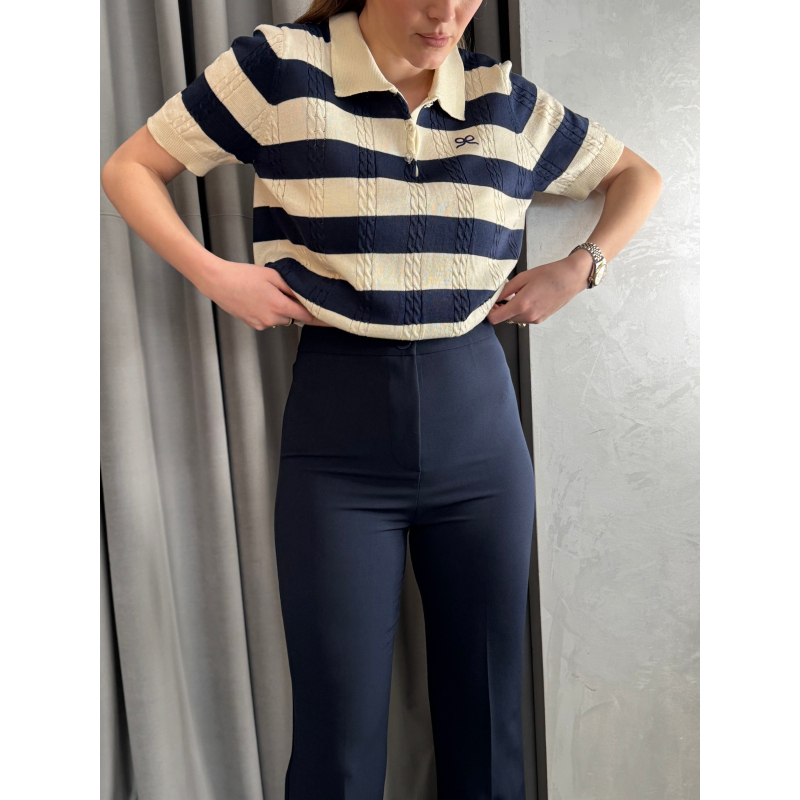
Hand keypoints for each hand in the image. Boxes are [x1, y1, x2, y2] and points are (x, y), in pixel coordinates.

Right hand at [197, 261, 334, 329]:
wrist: (217, 281)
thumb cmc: (242, 275)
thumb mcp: (272, 275)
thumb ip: (292, 287)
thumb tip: (306, 295)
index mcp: (280, 305)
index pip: (308, 317)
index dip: (321, 319)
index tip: (333, 321)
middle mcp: (272, 319)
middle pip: (293, 317)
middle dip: (293, 307)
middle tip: (282, 291)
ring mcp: (262, 323)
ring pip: (280, 318)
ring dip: (279, 309)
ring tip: (264, 292)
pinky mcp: (253, 324)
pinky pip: (268, 320)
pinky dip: (267, 311)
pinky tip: (256, 299)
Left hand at [485, 250, 592, 325]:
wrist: (572, 277)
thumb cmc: (549, 274)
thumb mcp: (523, 277)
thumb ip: (505, 290)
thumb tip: (493, 298)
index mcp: (521, 304)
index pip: (495, 318)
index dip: (489, 312)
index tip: (490, 303)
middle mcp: (528, 315)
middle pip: (504, 318)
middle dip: (501, 308)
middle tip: (503, 295)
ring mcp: (535, 319)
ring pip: (514, 319)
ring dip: (512, 309)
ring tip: (518, 294)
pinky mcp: (541, 319)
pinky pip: (525, 317)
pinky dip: (522, 310)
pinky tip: (529, 297)